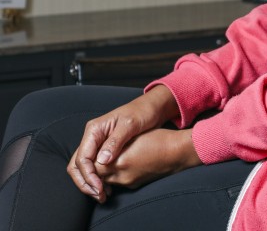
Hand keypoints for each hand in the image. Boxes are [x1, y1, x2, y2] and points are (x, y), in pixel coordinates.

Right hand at [66, 85, 180, 202]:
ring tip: (102, 195)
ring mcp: (97, 143)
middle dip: (85, 182)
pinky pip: (95, 166)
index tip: (99, 187)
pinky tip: (108, 187)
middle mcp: (92, 137)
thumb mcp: (130, 125)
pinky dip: (98, 178)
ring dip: (90, 182)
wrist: (152, 108)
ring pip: (84, 167)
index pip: (82, 158)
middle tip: (99, 194)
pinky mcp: (105, 149)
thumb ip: (115, 142)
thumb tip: (102, 161)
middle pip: (78, 165)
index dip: (88, 175)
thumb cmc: (142, 112)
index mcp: (94, 130)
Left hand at [96, 128, 200, 188]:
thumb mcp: (133, 137)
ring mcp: (129, 182)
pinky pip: (118, 181)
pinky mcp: (136, 184)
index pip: (91, 166)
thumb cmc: (158, 139)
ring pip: (106, 180)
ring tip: (105, 159)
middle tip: (93, 157)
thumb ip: (111, 146)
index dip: (87, 160)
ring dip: (103, 172)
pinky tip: (120, 163)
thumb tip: (98, 154)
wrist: (179, 152)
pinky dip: (114, 174)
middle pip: (97, 176)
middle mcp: (121, 177)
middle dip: (93, 168)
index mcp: (118, 163)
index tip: (89, 152)